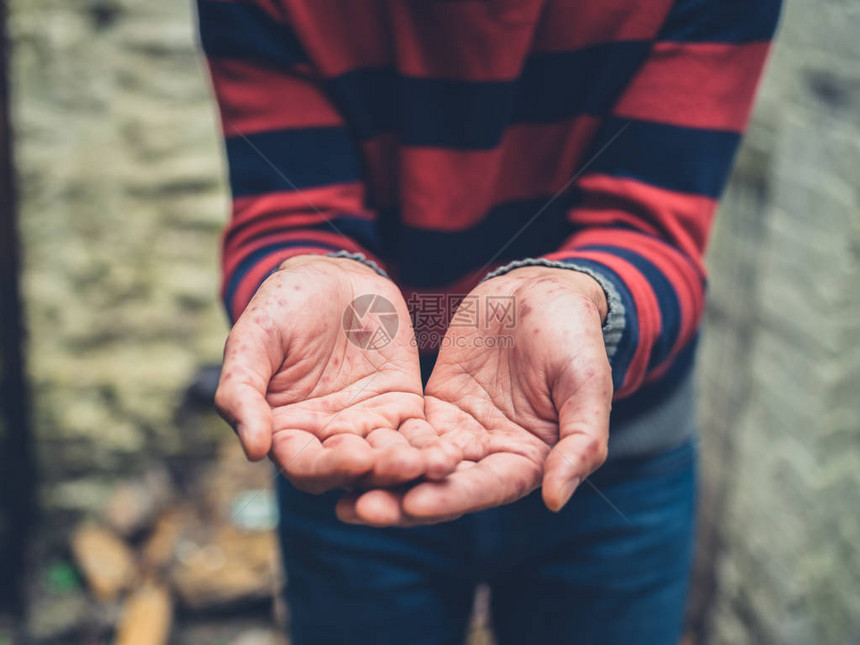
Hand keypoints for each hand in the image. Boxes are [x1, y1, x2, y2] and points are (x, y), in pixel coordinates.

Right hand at [215, 255, 459, 493]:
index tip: (356, 459)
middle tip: (408, 466)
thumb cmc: (281, 306)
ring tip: (441, 464)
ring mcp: (367, 425)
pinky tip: (458, 449)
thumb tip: (253, 450)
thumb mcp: (253, 341)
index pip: (306, 465)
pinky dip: (437, 444)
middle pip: (356, 470)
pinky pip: (420, 433)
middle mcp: (328, 439)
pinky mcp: (402, 407)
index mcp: (286, 432)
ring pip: (392, 457)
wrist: (330, 276)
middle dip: (383, 471)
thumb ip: (242, 392)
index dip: (329, 467)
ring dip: (416, 465)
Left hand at [337, 266, 611, 524]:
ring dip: (381, 478)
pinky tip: (341, 449)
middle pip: (442, 485)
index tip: (412, 506)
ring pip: (417, 462)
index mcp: (529, 459)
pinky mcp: (436, 407)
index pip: (487, 488)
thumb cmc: (574, 337)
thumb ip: (580, 443)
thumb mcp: (587, 386)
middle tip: (360, 511)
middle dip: (402, 500)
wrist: (542, 293)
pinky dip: (377, 441)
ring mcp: (460, 432)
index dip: (451, 498)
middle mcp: (490, 455)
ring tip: (340, 492)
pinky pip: (404, 428)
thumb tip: (554, 501)